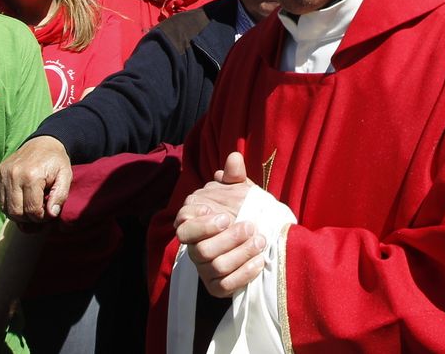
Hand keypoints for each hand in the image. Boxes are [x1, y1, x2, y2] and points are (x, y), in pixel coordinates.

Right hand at [0, 136, 71, 222]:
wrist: (43, 141)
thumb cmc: (56, 161)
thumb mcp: (65, 176)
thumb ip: (60, 196)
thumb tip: (51, 214)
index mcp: (31, 176)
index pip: (32, 211)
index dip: (41, 217)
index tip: (48, 212)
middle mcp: (13, 175)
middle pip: (16, 213)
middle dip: (28, 219)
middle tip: (39, 212)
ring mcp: (2, 174)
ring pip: (5, 209)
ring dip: (18, 214)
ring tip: (30, 206)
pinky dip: (10, 205)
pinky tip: (22, 199)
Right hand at [176, 151, 265, 297]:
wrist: (254, 240)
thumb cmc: (241, 212)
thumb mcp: (239, 193)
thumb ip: (235, 178)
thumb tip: (235, 157)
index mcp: (194, 224)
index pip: (183, 225)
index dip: (201, 223)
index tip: (224, 216)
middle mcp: (194, 248)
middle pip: (201, 249)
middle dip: (228, 238)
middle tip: (250, 226)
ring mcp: (204, 269)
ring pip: (215, 267)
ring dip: (241, 253)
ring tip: (261, 240)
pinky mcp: (215, 287)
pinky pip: (225, 286)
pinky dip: (244, 273)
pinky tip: (260, 261)